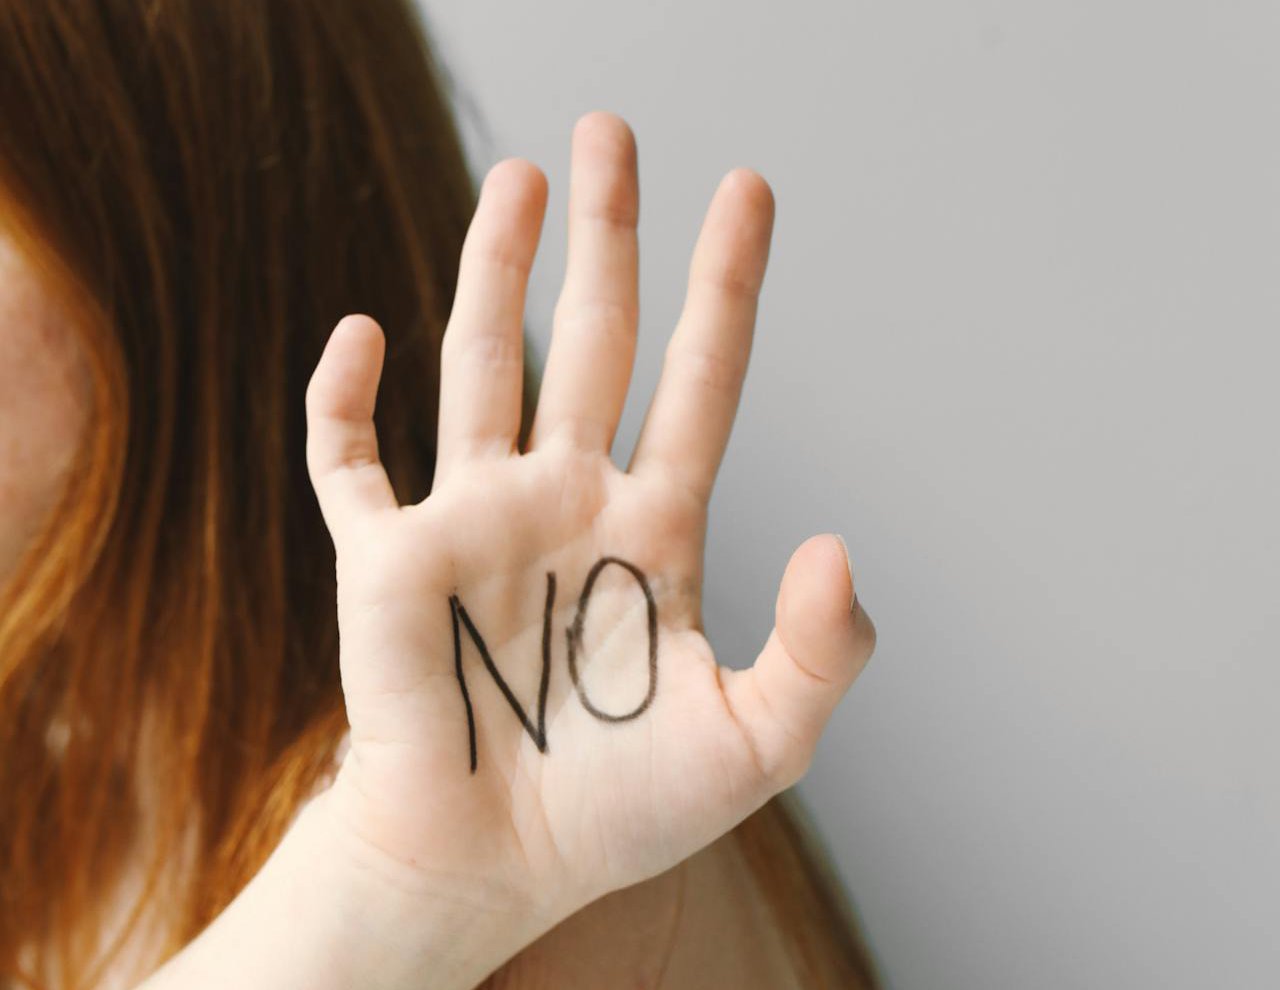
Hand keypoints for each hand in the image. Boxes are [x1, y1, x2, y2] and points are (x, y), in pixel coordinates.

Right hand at [303, 111, 875, 970]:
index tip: (748, 188)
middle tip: (611, 129)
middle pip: (593, 336)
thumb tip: (838, 542)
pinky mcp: (382, 558)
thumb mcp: (757, 745)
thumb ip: (821, 653)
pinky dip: (343, 399)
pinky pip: (347, 459)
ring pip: (483, 360)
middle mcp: (567, 500)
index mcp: (654, 529)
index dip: (728, 284)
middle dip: (607, 235)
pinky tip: (361, 334)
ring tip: (521, 172)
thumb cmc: (618, 813)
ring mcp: (472, 519)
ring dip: (495, 264)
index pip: (699, 378)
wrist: (492, 869)